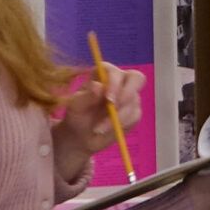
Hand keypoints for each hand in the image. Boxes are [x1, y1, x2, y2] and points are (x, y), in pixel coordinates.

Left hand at [53, 65, 144, 185]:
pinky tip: (107, 132)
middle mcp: (119, 82)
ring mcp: (129, 98)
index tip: (107, 98)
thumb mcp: (73, 108)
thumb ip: (84, 97)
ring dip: (119, 118)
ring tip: (98, 130)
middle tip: (112, 110)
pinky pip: (136, 117)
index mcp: (103, 74)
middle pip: (136, 80)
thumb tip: (96, 86)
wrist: (77, 139)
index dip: (114, 82)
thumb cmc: (73, 119)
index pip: (116, 70)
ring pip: (136, 102)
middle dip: (125, 96)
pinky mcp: (133, 113)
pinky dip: (122, 126)